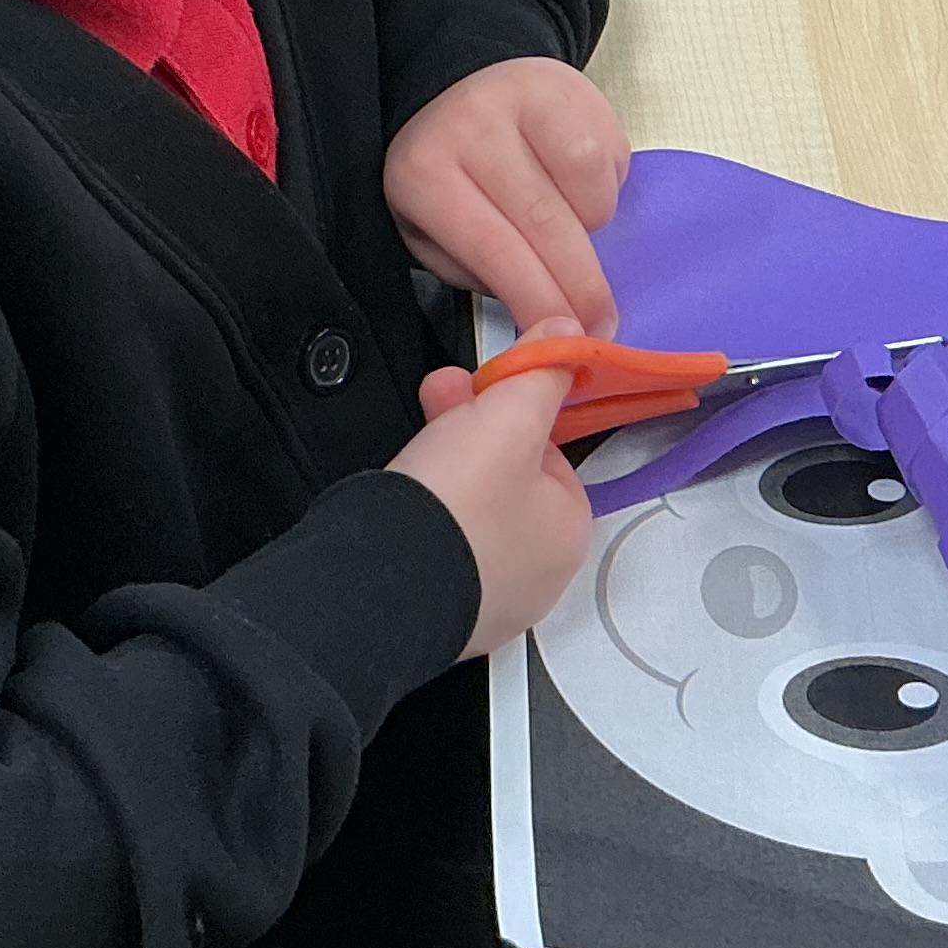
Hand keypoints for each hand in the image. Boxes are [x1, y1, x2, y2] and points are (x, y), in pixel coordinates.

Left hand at [385, 58, 629, 340]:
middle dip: (580, 285)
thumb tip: (541, 317)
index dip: (537, 300)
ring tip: (576, 231)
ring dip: (593, 226)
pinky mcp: (567, 85)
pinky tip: (580, 188)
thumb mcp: (435, 233)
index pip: (492, 249)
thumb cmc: (452, 176)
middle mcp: (470, 128)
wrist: (460, 86)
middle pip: (545, 222)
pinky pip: (609, 155)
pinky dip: (605, 187)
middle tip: (601, 323)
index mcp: (425, 174)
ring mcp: (522, 98)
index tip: (566, 338)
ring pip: (587, 185)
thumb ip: (480, 274)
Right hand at [397, 327, 593, 659]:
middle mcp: (536, 578)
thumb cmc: (456, 504)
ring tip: (409, 447)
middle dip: (469, 434)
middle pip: (507, 484)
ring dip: (440, 474)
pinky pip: (437, 551)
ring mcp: (486, 603)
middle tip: (433, 399)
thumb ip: (541, 372)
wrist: (379, 586)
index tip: (475, 391)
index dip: (510, 414)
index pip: (550, 455)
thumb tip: (565, 333)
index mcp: (568, 534)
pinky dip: (420, 523)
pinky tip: (394, 504)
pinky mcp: (439, 614)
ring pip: (469, 517)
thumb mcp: (508, 417)